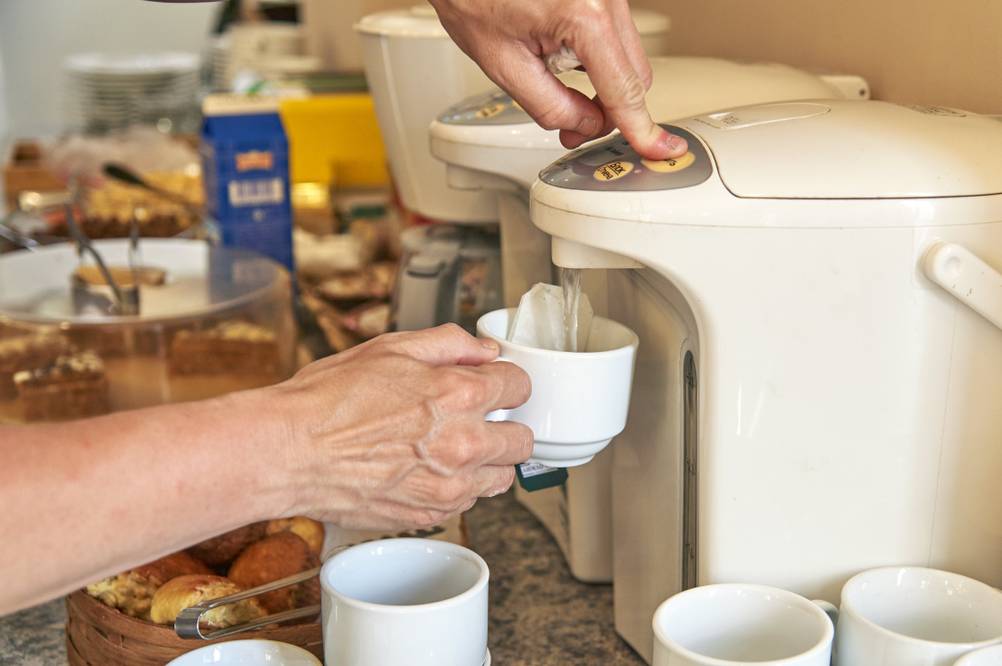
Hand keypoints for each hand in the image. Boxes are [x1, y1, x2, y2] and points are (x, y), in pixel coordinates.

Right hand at [271, 324, 532, 530]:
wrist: (289, 452)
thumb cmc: (329, 400)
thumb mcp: (390, 348)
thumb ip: (448, 344)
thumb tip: (483, 351)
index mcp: (459, 393)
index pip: (520, 386)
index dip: (506, 381)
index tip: (493, 384)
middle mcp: (464, 442)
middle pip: (523, 439)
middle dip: (507, 424)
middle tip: (480, 418)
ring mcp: (449, 484)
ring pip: (503, 477)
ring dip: (488, 461)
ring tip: (454, 447)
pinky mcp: (431, 513)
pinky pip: (469, 501)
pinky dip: (459, 486)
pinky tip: (429, 469)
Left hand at [429, 0, 687, 159]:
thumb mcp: (503, 64)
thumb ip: (550, 106)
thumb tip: (585, 125)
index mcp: (584, 15)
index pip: (622, 90)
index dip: (640, 128)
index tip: (660, 149)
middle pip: (635, 76)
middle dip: (608, 108)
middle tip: (572, 125)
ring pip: (627, 56)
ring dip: (599, 79)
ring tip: (550, 66)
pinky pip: (614, 34)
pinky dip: (594, 54)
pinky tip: (558, 46)